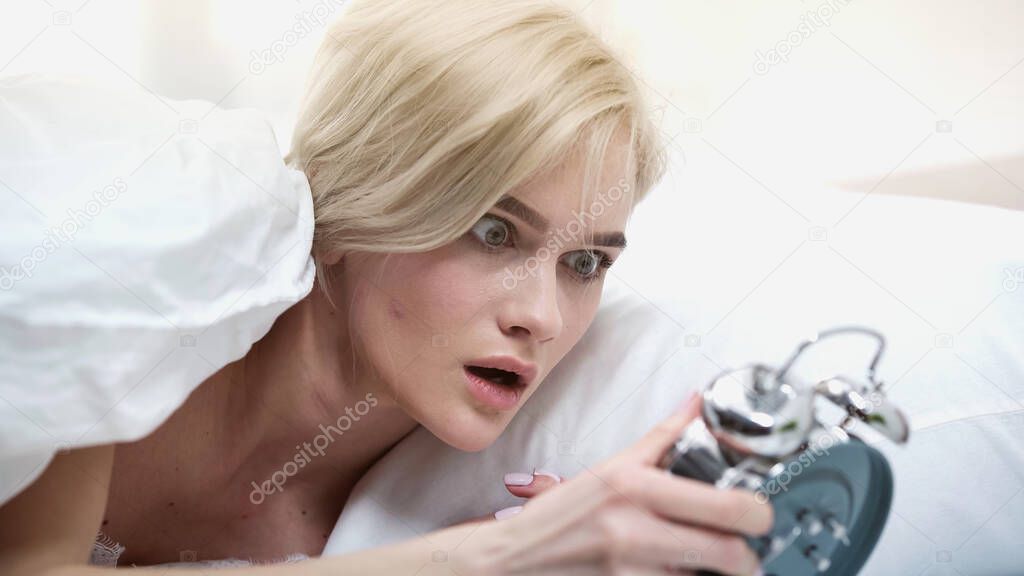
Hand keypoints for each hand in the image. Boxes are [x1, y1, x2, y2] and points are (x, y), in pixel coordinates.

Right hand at [451, 394, 771, 575]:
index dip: (759, 515)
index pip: (728, 506)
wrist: (510, 561)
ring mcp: (630, 572)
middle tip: (744, 553)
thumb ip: (662, 438)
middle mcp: (635, 530)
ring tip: (706, 566)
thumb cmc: (560, 516)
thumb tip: (697, 404)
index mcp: (636, 487)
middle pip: (732, 555)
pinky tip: (676, 574)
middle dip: (748, 558)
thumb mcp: (610, 468)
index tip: (757, 516)